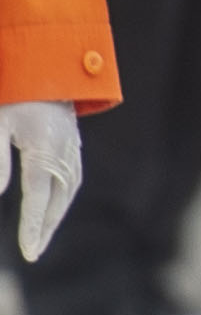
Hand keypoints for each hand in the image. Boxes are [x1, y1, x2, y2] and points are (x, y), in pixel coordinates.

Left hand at [4, 100, 79, 260]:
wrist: (46, 62)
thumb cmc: (15, 92)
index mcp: (44, 148)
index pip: (37, 197)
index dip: (32, 226)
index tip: (29, 251)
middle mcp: (64, 152)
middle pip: (57, 200)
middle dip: (45, 228)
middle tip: (32, 252)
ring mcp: (72, 148)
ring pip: (68, 191)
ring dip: (55, 215)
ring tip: (41, 235)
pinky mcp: (72, 144)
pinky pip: (71, 179)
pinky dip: (62, 198)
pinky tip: (53, 206)